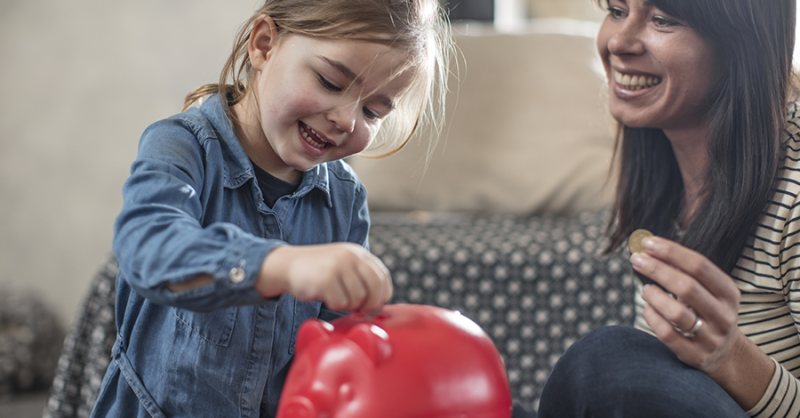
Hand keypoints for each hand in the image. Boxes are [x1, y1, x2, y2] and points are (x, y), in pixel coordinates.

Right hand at [257, 243, 391, 313]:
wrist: (287, 265)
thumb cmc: (318, 272)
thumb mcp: (344, 265)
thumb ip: (362, 277)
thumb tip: (380, 303)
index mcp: (358, 253)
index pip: (383, 276)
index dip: (382, 295)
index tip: (374, 306)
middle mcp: (350, 256)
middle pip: (375, 288)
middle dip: (370, 304)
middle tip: (360, 311)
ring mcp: (338, 266)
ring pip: (357, 298)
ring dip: (347, 305)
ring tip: (335, 298)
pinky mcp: (325, 279)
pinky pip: (340, 303)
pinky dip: (334, 305)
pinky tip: (325, 297)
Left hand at [630, 236, 773, 408]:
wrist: (724, 353)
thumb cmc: (706, 311)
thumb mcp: (707, 291)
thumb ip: (684, 272)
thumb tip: (649, 248)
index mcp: (728, 293)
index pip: (700, 266)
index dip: (672, 252)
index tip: (648, 243)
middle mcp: (723, 315)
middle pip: (687, 287)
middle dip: (658, 270)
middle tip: (636, 260)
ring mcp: (710, 337)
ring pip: (677, 313)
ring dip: (655, 296)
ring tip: (645, 289)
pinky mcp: (694, 355)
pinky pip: (667, 334)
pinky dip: (652, 317)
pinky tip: (648, 309)